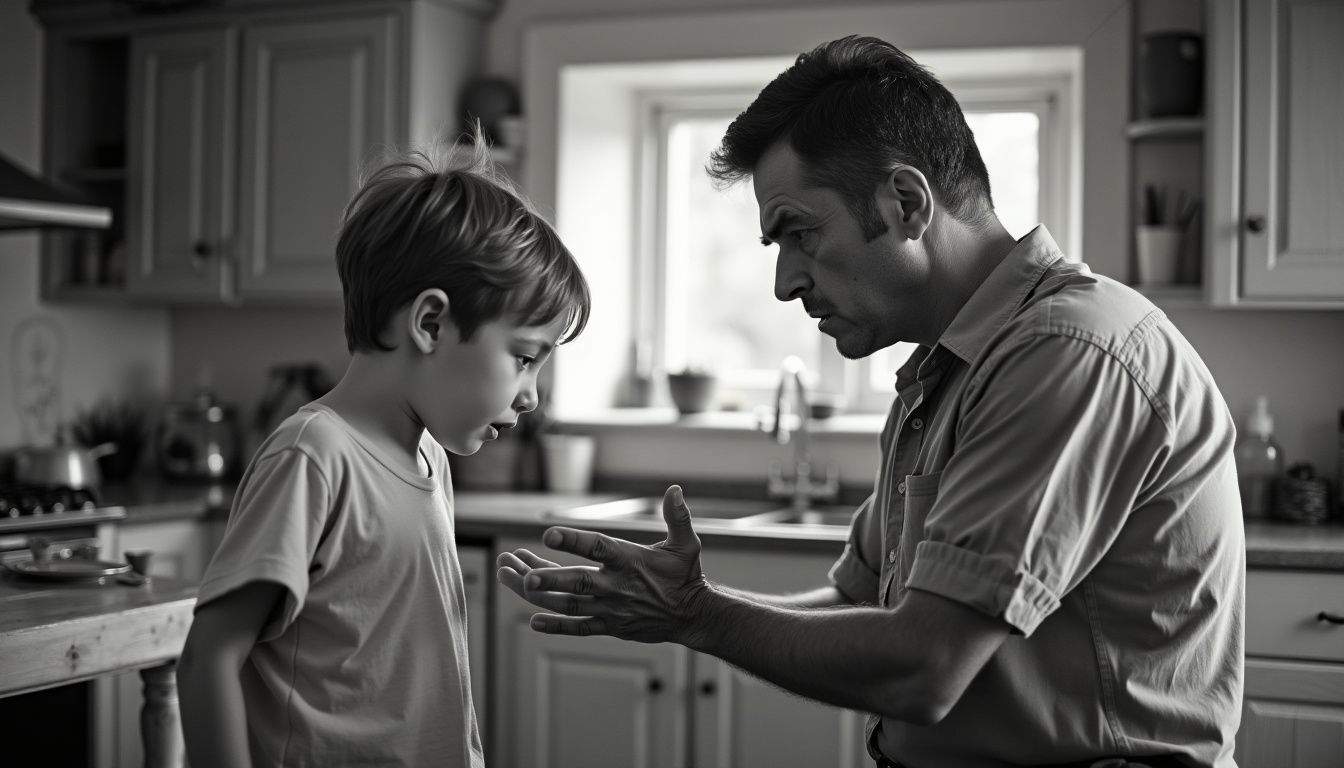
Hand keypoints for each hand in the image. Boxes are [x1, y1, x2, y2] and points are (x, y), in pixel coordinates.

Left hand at [501, 485, 710, 643]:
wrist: (693, 615)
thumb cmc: (685, 574)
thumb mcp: (685, 543)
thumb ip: (677, 517)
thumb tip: (674, 489)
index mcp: (630, 560)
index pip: (598, 547)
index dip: (573, 540)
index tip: (548, 533)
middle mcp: (617, 586)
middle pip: (576, 582)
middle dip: (548, 579)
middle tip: (521, 573)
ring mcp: (611, 608)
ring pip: (569, 604)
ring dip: (538, 594)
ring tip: (509, 577)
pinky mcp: (610, 625)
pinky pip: (580, 627)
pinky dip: (557, 626)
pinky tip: (534, 621)